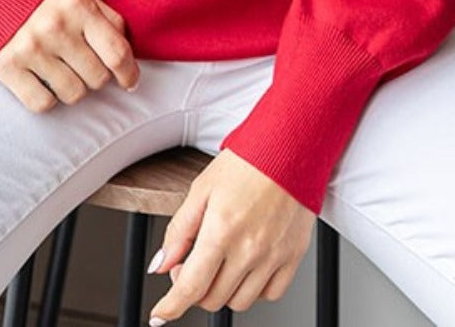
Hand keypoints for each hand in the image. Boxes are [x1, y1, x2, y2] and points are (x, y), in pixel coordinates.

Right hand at [0, 0, 139, 109]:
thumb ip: (107, 19)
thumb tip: (129, 62)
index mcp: (78, 4)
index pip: (117, 52)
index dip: (129, 73)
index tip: (129, 82)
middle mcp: (55, 26)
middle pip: (97, 78)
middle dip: (95, 75)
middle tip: (80, 62)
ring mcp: (30, 47)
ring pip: (73, 95)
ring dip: (71, 87)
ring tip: (59, 67)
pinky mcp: (7, 65)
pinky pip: (43, 104)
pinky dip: (46, 97)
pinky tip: (39, 77)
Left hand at [146, 149, 314, 320]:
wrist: (291, 145)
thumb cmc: (247, 161)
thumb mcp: (202, 188)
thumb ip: (179, 230)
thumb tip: (161, 264)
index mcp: (222, 230)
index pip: (191, 287)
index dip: (170, 307)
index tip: (160, 315)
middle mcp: (249, 249)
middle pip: (212, 299)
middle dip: (195, 288)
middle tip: (192, 263)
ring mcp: (274, 255)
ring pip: (239, 301)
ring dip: (223, 289)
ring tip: (222, 260)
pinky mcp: (294, 256)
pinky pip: (270, 293)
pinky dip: (254, 287)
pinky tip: (248, 263)